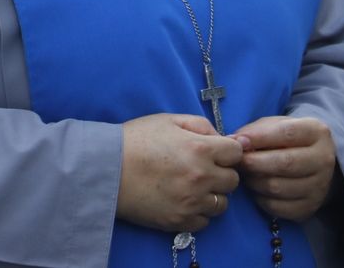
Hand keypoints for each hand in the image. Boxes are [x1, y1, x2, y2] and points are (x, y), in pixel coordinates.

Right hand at [118, 113, 243, 231]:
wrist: (106, 168)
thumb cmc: (135, 139)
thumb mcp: (167, 120)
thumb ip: (199, 125)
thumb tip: (220, 137)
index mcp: (200, 148)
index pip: (237, 152)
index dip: (227, 150)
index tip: (216, 152)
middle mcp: (201, 177)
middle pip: (233, 180)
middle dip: (221, 172)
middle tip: (203, 169)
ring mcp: (191, 202)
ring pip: (222, 204)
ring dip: (212, 195)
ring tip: (193, 187)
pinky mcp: (179, 220)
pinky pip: (204, 222)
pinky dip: (198, 213)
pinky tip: (184, 201)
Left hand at [232, 116, 335, 221]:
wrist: (312, 165)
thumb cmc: (286, 141)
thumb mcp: (274, 126)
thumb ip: (255, 131)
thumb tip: (235, 142)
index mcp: (317, 132)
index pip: (287, 133)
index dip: (259, 137)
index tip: (238, 142)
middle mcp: (324, 160)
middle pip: (285, 163)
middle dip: (254, 162)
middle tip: (238, 161)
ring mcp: (319, 186)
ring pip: (278, 187)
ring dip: (254, 181)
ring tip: (246, 174)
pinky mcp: (310, 208)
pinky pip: (277, 207)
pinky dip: (260, 198)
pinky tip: (256, 189)